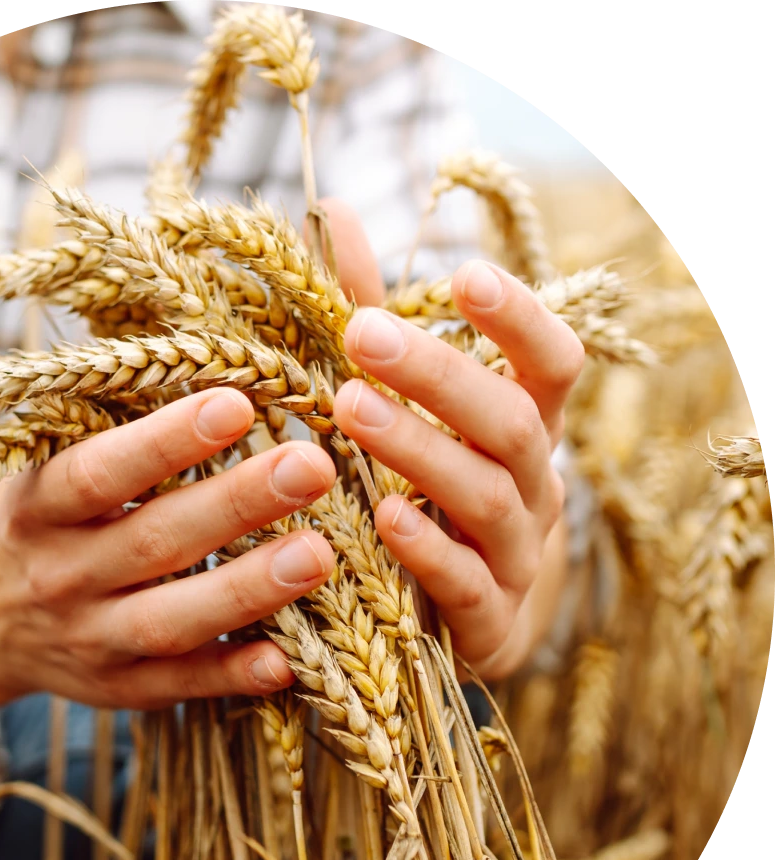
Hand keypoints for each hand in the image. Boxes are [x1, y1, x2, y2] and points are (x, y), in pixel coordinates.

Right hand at [0, 388, 336, 709]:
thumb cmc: (41, 517)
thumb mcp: (46, 462)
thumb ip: (111, 418)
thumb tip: (208, 343)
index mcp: (37, 507)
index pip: (99, 473)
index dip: (164, 442)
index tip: (237, 403)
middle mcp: (57, 577)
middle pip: (151, 543)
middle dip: (234, 504)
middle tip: (312, 466)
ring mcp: (87, 640)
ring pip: (169, 622)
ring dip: (245, 591)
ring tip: (318, 554)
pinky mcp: (118, 689)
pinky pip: (178, 687)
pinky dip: (230, 676)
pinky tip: (287, 659)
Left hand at [318, 200, 582, 678]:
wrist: (460, 626)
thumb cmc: (426, 498)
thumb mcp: (408, 410)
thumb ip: (374, 320)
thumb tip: (329, 210)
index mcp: (524, 434)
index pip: (553, 366)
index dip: (520, 321)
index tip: (466, 274)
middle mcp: (535, 489)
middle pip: (512, 423)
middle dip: (441, 376)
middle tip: (362, 335)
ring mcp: (517, 558)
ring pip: (488, 497)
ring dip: (421, 449)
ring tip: (350, 409)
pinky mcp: (488, 622)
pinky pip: (466, 583)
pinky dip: (425, 548)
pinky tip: (378, 516)